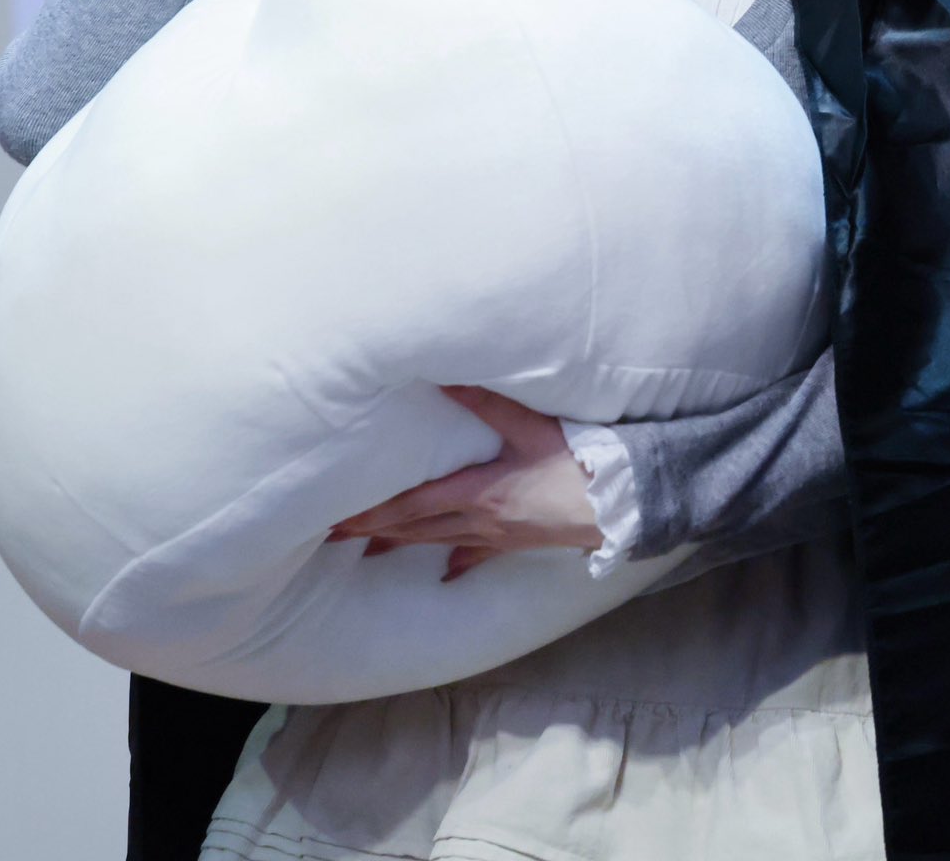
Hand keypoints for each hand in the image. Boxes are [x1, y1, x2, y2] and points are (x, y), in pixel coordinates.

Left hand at [326, 384, 604, 581]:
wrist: (615, 504)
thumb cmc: (575, 463)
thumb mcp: (530, 425)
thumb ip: (486, 401)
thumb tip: (446, 375)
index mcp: (477, 493)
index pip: (412, 504)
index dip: (373, 511)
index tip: (340, 516)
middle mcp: (480, 520)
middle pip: (416, 528)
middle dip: (374, 530)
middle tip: (335, 536)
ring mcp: (497, 537)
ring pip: (439, 542)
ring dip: (402, 545)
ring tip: (369, 551)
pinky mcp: (516, 544)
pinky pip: (479, 557)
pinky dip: (458, 563)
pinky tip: (447, 574)